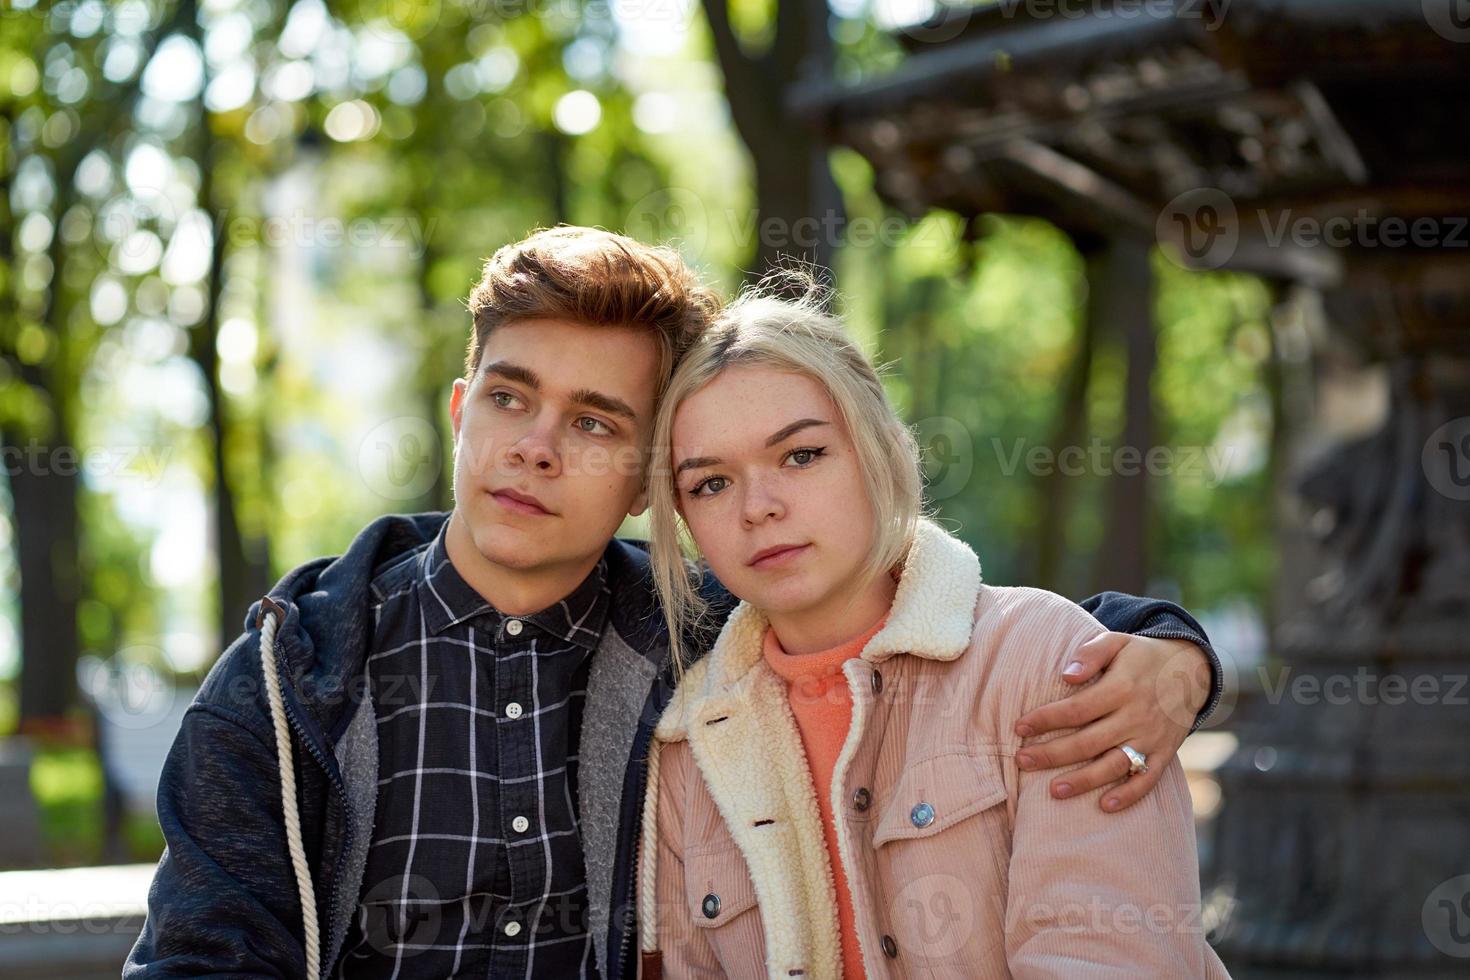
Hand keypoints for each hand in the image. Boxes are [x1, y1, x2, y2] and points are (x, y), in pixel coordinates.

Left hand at [1011, 632, 1210, 812]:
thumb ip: (1090, 654)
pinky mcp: (1165, 753)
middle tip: (1021, 761)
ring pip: (1114, 765)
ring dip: (1084, 781)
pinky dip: (1129, 795)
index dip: (1046, 719)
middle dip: (1052, 754)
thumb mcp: (1117, 641)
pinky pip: (1148, 779)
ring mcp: (1151, 738)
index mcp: (1121, 687)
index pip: (1077, 709)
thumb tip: (1067, 675)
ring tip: (1053, 792)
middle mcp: (1136, 716)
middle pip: (1088, 741)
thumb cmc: (1141, 656)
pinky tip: (1104, 806)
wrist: (1191, 668)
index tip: (1019, 727)